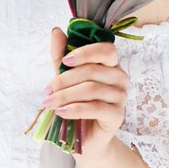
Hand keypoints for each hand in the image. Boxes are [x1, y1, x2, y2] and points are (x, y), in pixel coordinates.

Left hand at [43, 27, 128, 158]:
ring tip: (49, 102)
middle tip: (47, 90)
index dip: (85, 53)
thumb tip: (56, 31)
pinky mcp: (118, 115)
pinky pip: (95, 108)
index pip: (107, 50)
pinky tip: (61, 112)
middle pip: (93, 71)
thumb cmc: (77, 103)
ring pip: (92, 89)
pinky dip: (74, 109)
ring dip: (65, 96)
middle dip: (65, 80)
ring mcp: (121, 97)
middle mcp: (120, 78)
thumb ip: (61, 55)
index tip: (64, 61)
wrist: (85, 137)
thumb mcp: (66, 76)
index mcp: (111, 65)